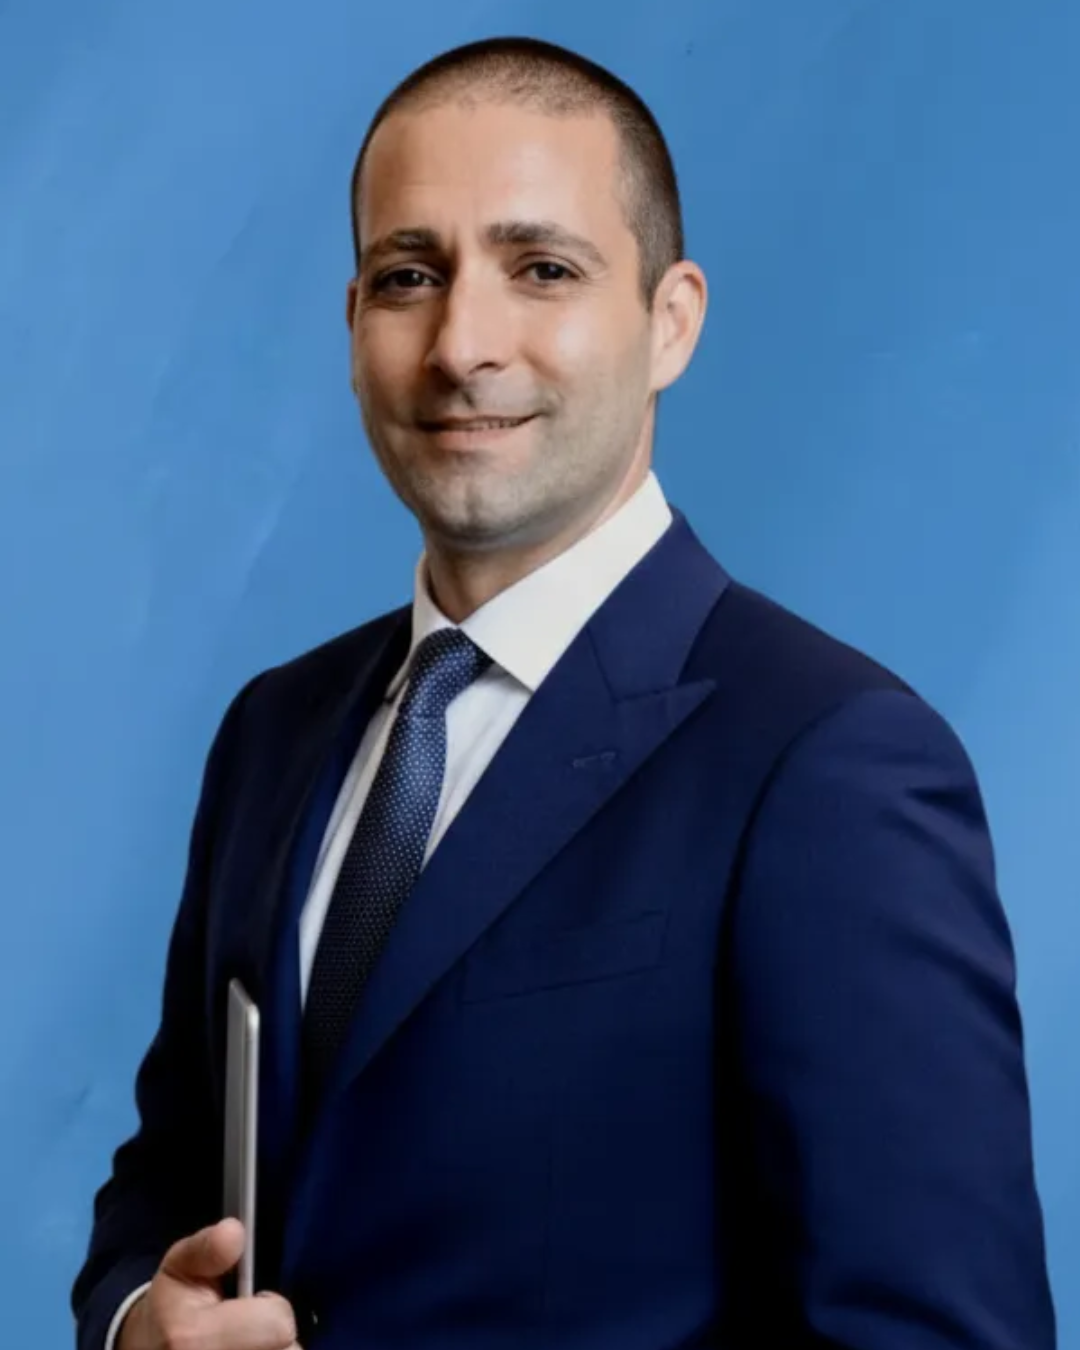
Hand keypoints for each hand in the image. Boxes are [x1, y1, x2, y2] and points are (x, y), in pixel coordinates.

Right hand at [118, 1218, 300, 1349]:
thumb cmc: (172, 1309)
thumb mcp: (181, 1266)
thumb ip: (208, 1249)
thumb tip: (234, 1232)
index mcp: (194, 1341)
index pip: (278, 1326)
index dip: (271, 1309)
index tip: (253, 1303)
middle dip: (277, 1339)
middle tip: (251, 1332)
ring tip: (250, 1344)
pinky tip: (253, 1349)